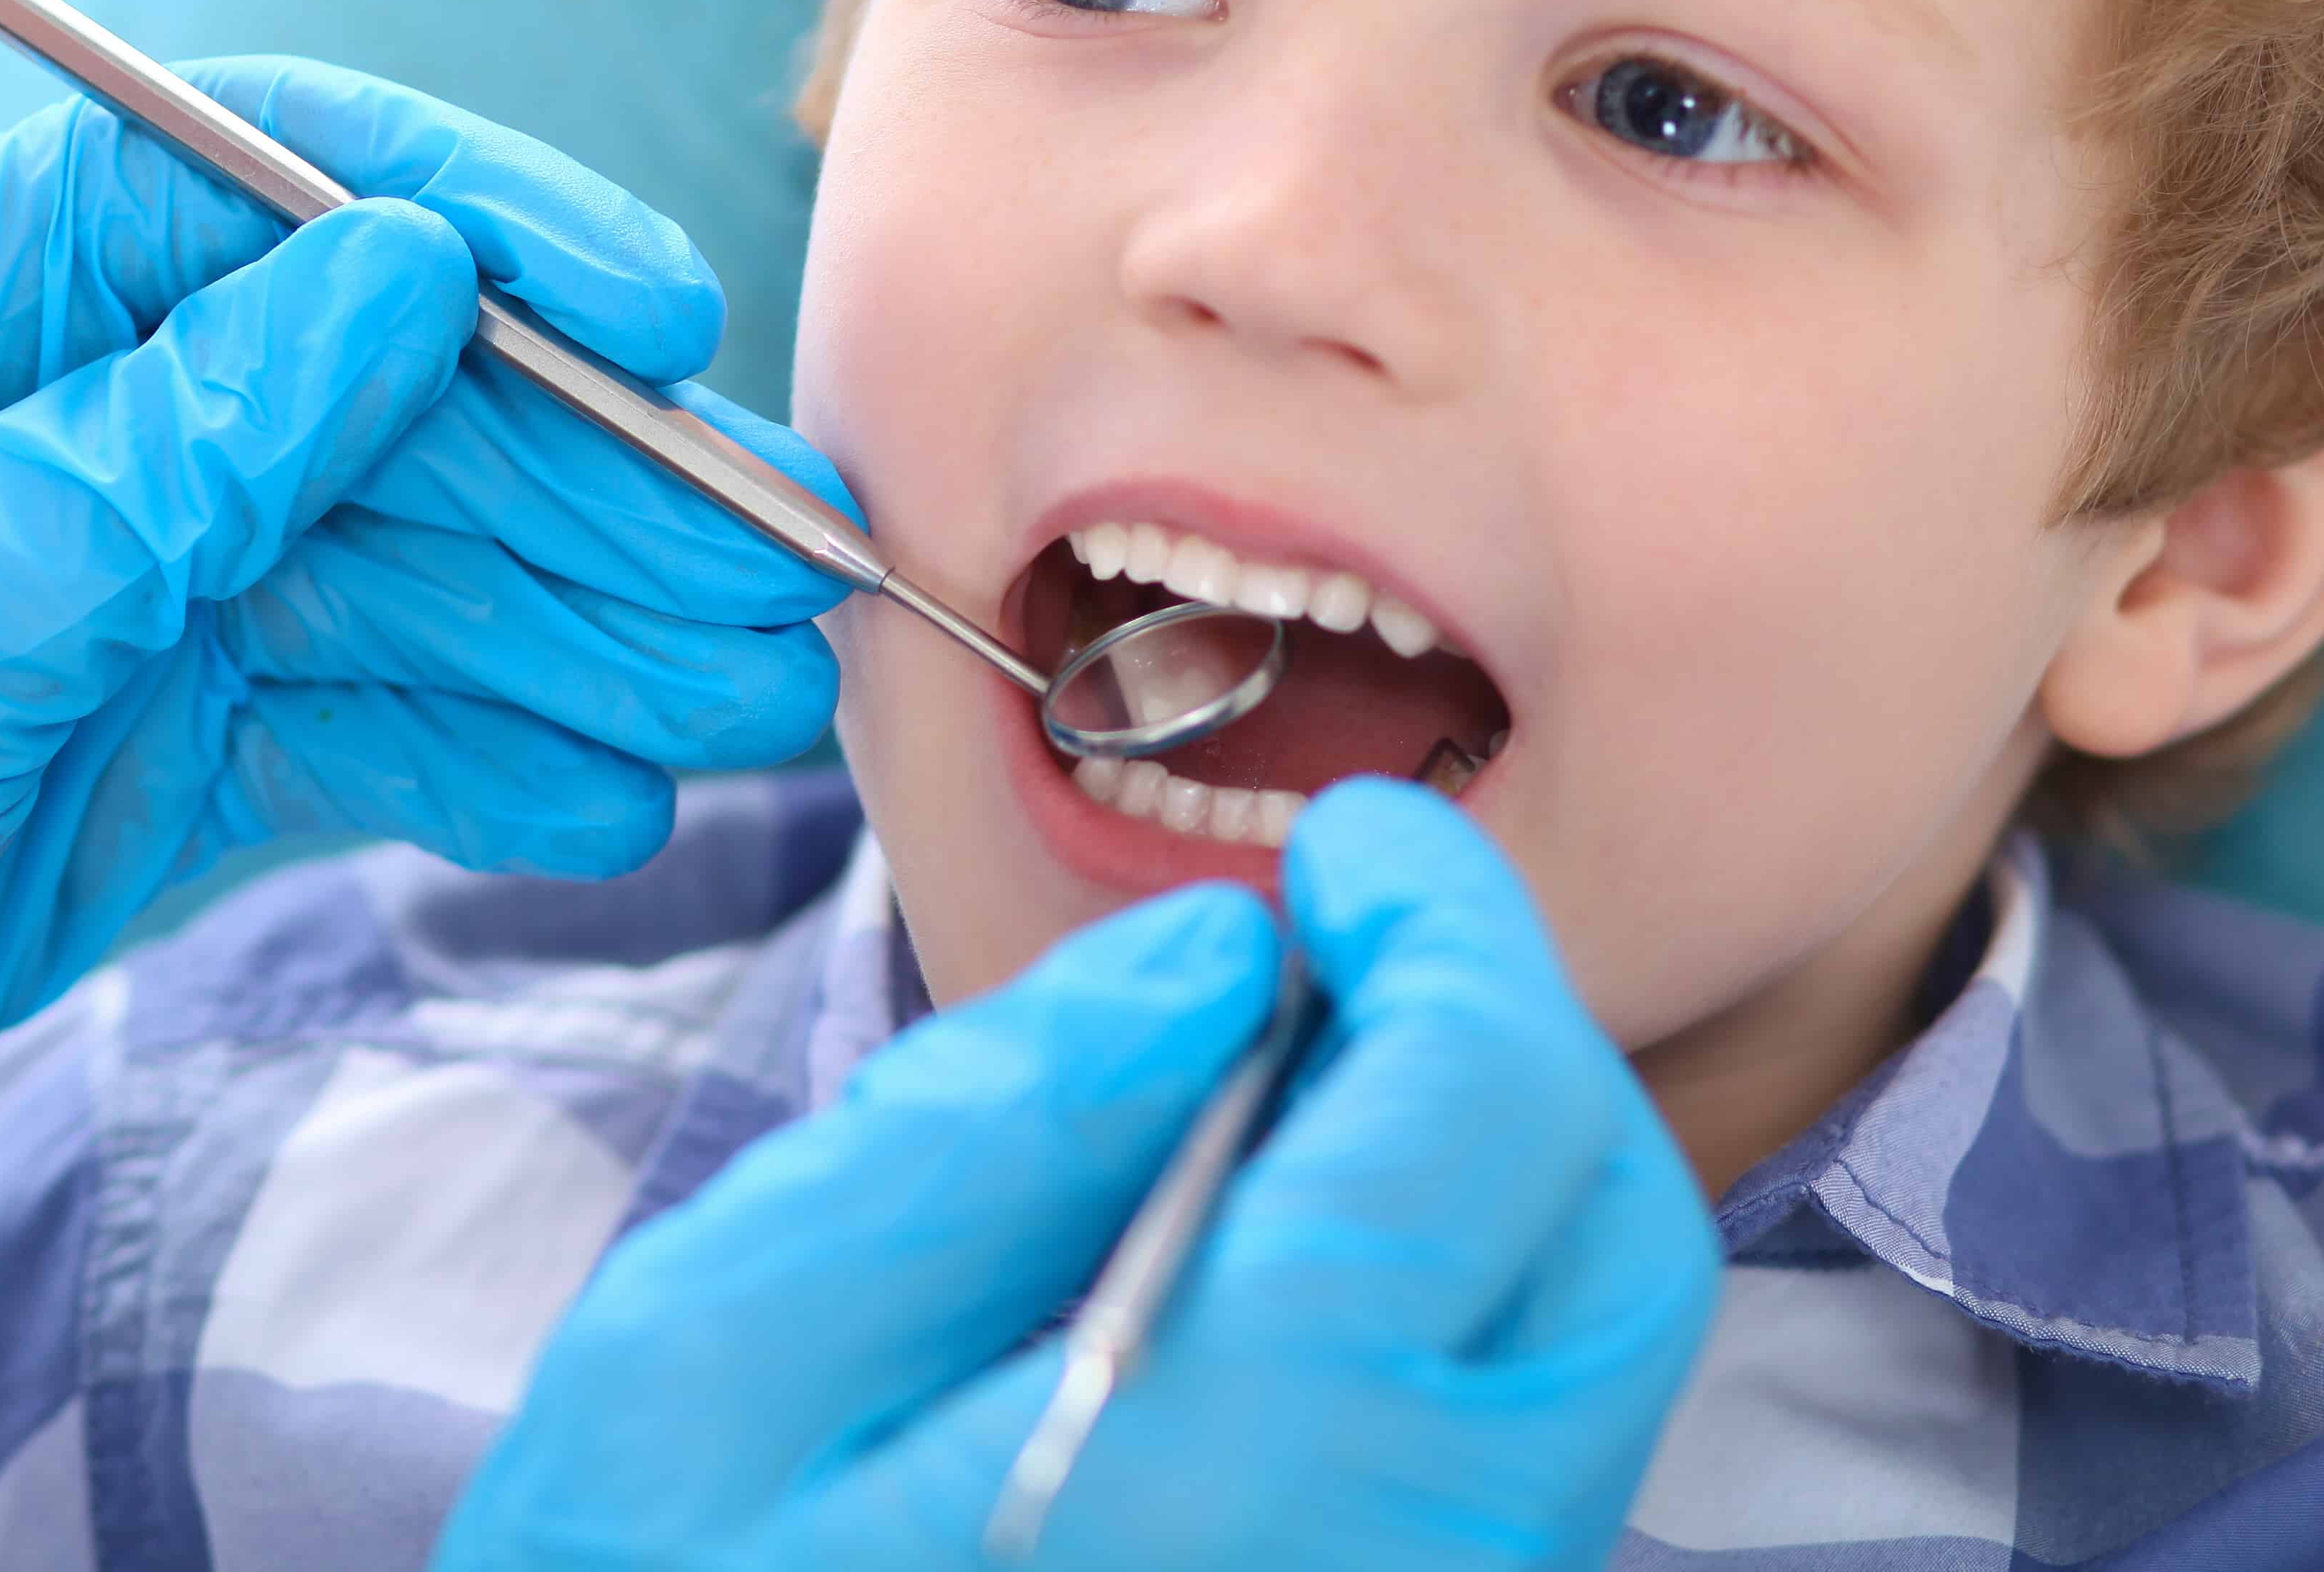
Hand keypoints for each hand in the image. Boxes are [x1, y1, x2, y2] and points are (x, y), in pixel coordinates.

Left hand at [0, 57, 849, 1379]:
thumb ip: (176, 449)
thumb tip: (407, 271)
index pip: (288, 182)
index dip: (498, 225)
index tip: (660, 315)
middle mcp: (77, 409)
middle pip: (395, 393)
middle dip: (592, 484)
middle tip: (775, 575)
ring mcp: (126, 579)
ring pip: (406, 565)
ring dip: (577, 630)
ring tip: (738, 700)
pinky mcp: (148, 736)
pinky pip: (358, 715)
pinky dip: (478, 753)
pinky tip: (601, 795)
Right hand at [443, 780, 1721, 1568]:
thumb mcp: (711, 1359)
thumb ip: (976, 1136)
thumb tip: (1217, 955)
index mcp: (1233, 1469)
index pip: (1486, 1119)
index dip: (1447, 925)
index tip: (1347, 847)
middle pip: (1612, 1258)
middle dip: (1508, 1041)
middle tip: (1350, 946)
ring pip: (1587, 1377)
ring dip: (1489, 1184)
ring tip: (1292, 1093)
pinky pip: (1507, 1476)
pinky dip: (1451, 1322)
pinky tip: (1276, 1260)